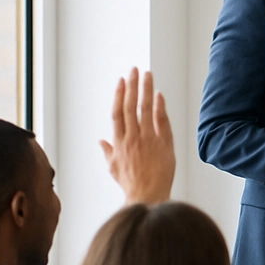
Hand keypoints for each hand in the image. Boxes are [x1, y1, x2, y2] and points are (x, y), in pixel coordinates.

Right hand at [100, 68, 174, 204]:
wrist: (148, 195)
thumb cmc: (130, 183)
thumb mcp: (113, 167)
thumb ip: (108, 151)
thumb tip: (100, 141)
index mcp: (119, 141)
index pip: (117, 112)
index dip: (119, 94)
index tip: (121, 81)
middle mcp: (132, 138)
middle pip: (130, 106)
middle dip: (132, 86)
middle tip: (134, 69)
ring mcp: (148, 140)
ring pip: (146, 110)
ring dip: (146, 90)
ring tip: (148, 74)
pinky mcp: (163, 145)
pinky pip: (161, 123)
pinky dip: (160, 108)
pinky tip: (160, 95)